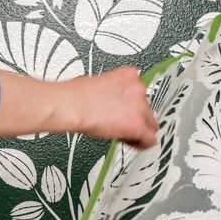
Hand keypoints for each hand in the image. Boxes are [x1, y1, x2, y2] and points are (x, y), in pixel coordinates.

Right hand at [0, 67, 158, 148]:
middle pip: (148, 110)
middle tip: (120, 125)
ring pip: (151, 125)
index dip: (132, 106)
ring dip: (138, 130)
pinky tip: (127, 142)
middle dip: (136, 119)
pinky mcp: (136, 125)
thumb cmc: (75, 95)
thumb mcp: (100, 82)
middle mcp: (138, 89)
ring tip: (120, 133)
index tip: (123, 112)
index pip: (142, 94)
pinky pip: (149, 140)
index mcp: (130, 75)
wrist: (69, 105)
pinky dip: (141, 144)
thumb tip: (114, 101)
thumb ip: (114, 91)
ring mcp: (139, 107)